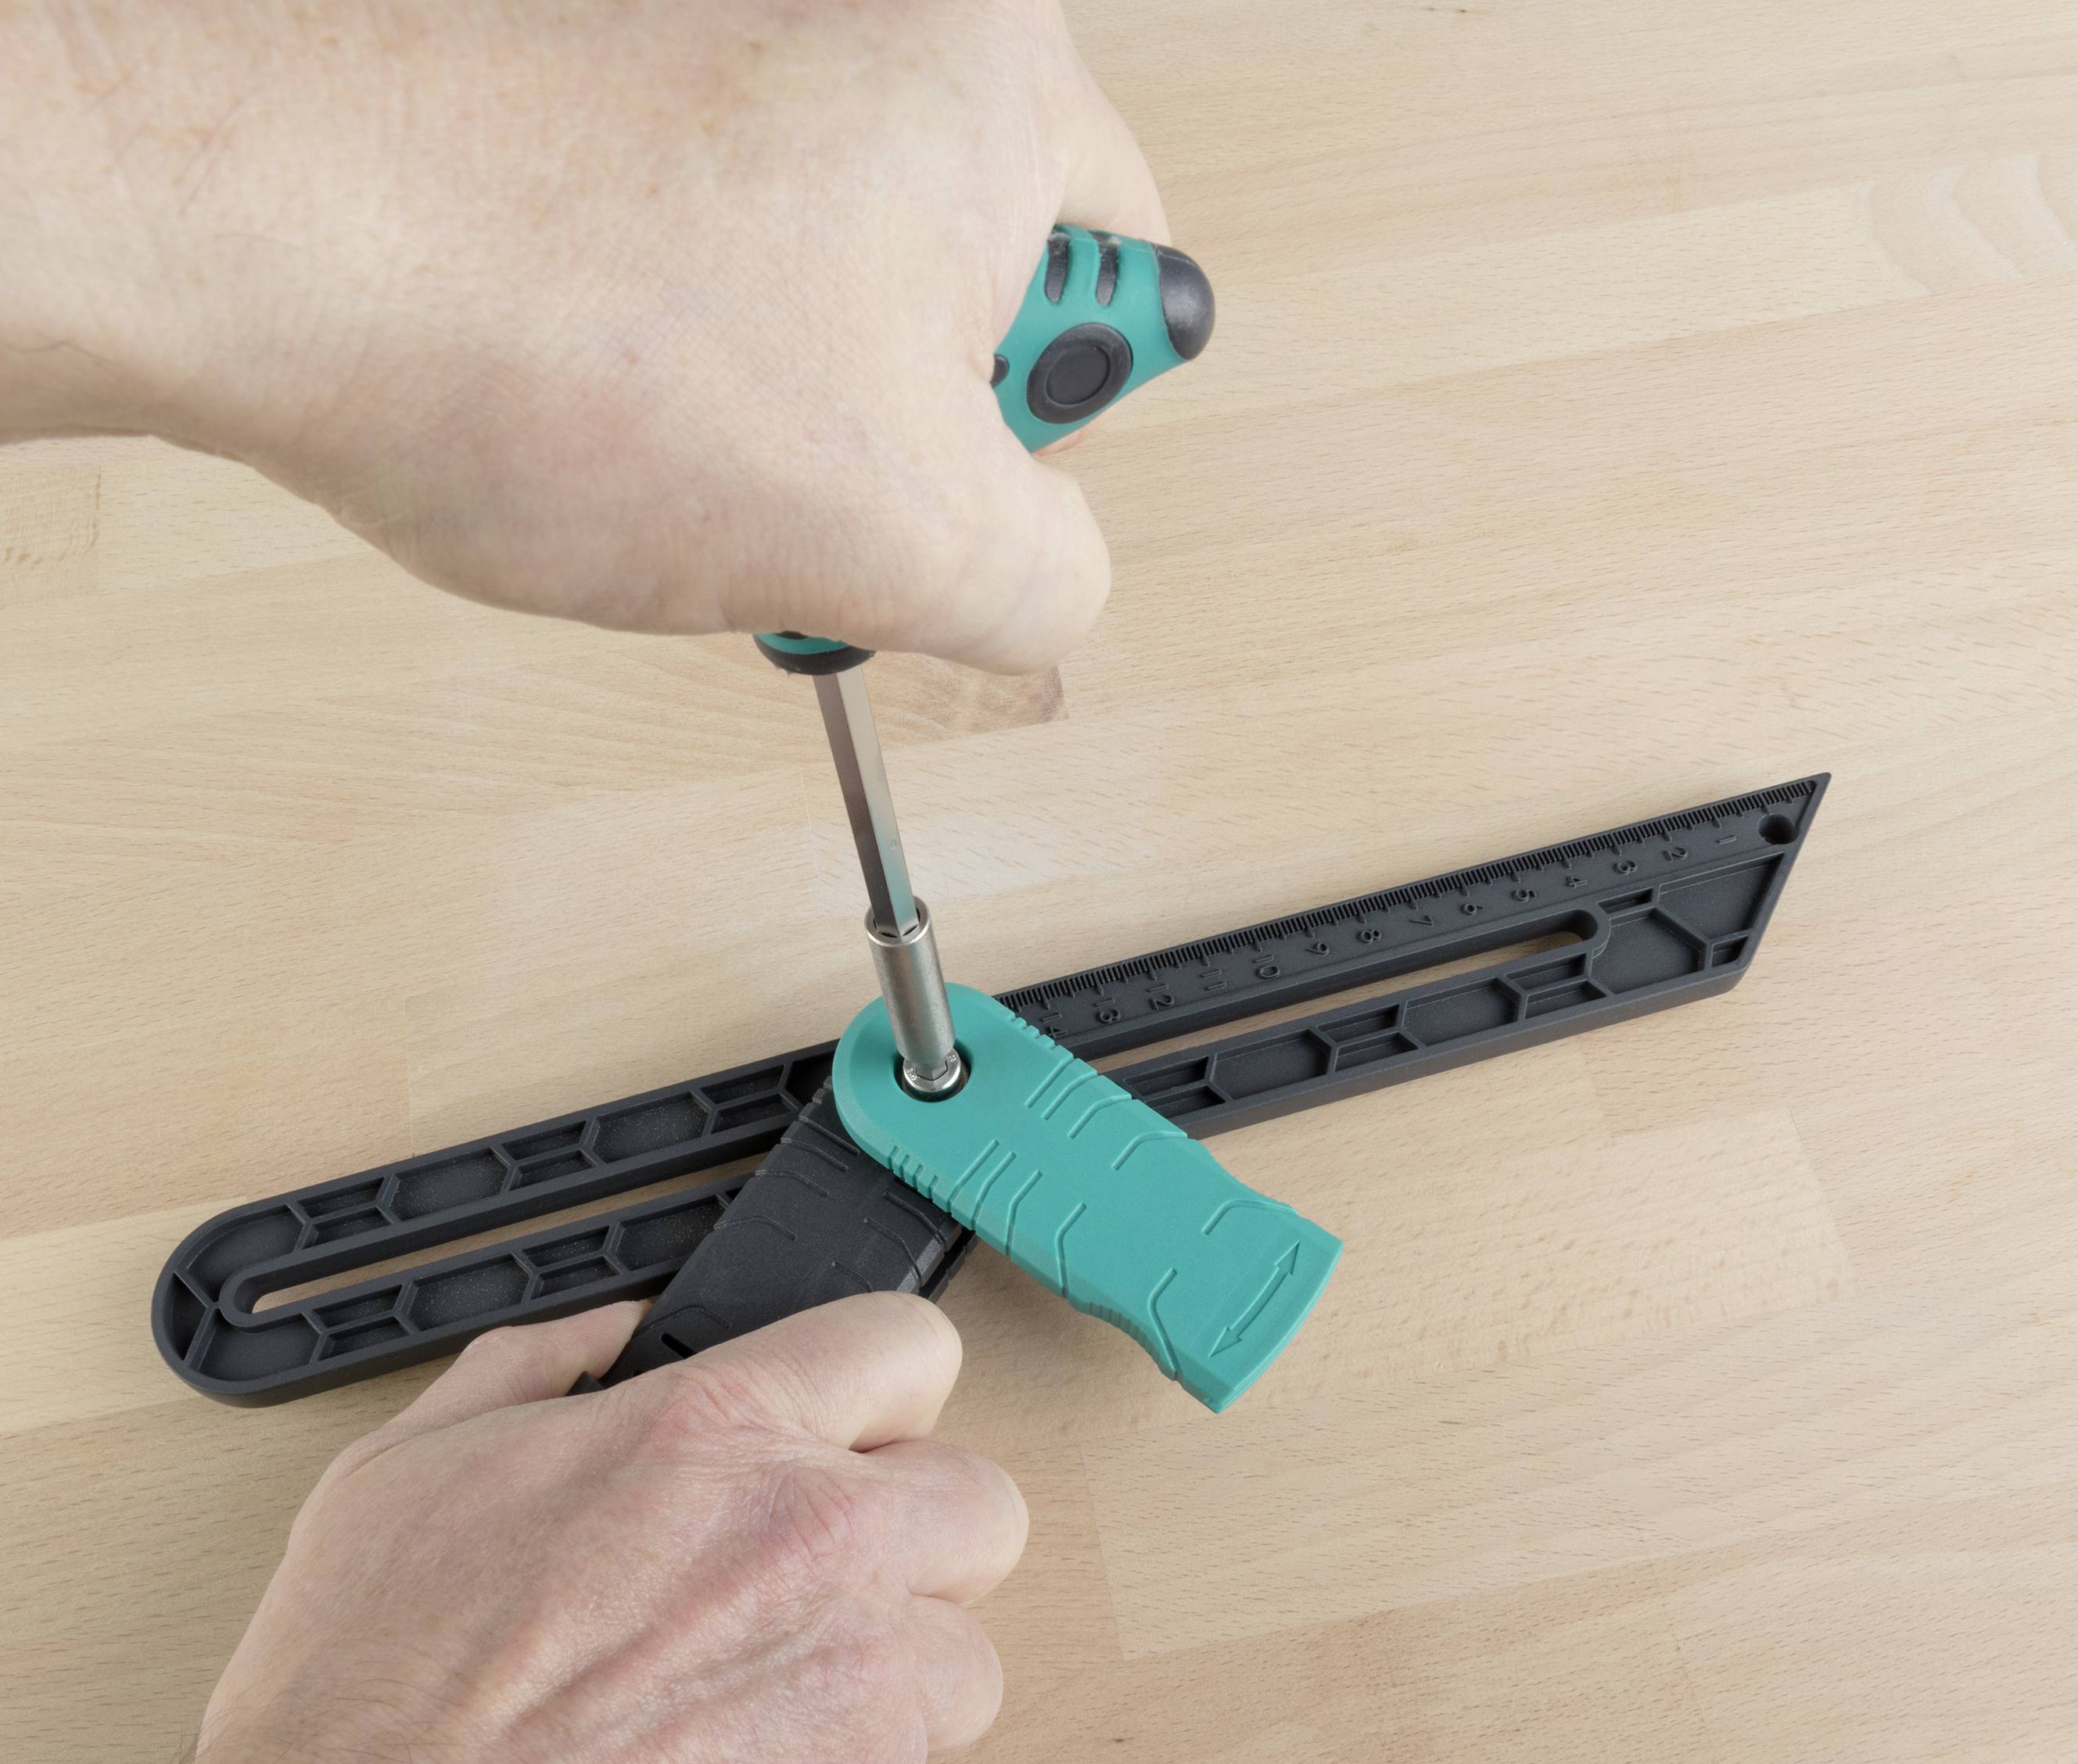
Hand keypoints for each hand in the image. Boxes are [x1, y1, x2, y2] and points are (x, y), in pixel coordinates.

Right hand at [0, 1295, 1025, 1763]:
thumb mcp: (409, 1472)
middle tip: (818, 1586)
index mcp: (721, 1432)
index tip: (859, 1427)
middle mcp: (822, 1540)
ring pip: (958, 1658)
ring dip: (885, 1683)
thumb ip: (533, 1370)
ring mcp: (869, 1683)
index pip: (903, 1344)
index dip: (880, 1387)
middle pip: (979, 1501)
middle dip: (914, 1539)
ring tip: (753, 1720)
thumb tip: (609, 1335)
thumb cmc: (371, 1717)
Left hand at [1, 0, 1166, 670]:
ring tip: (662, 440)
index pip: (1122, 280)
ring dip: (773, 398)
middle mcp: (866, 9)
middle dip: (894, 422)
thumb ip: (1044, 581)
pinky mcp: (590, 60)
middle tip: (789, 484)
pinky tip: (590, 390)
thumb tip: (1048, 582)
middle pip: (964, 274)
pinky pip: (693, 237)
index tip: (937, 488)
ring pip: (819, 272)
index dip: (1037, 431)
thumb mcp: (902, 545)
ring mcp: (717, 24)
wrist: (248, 229)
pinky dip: (665, 331)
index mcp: (994, 80)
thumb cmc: (557, 342)